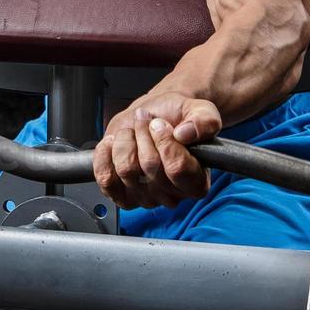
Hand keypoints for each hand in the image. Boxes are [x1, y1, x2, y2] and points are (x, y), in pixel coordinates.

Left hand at [93, 88, 221, 208]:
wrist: (152, 116)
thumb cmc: (177, 118)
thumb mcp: (200, 111)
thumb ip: (205, 121)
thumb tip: (186, 134)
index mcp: (197, 181)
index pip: (177, 169)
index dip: (164, 141)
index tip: (160, 123)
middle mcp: (172, 195)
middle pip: (149, 167)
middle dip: (144, 134)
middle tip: (146, 121)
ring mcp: (145, 198)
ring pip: (126, 170)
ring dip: (125, 141)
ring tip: (132, 131)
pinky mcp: (121, 194)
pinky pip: (105, 178)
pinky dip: (105, 154)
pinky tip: (114, 142)